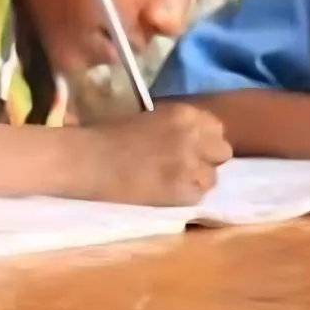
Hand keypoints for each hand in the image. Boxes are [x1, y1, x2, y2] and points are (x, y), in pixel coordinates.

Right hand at [80, 103, 233, 205]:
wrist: (87, 159)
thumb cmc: (107, 135)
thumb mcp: (150, 118)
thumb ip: (177, 126)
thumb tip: (194, 138)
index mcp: (185, 114)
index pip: (217, 128)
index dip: (204, 140)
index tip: (189, 146)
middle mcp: (195, 137)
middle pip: (222, 152)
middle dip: (207, 159)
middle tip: (183, 165)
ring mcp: (191, 165)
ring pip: (212, 178)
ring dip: (196, 180)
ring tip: (171, 181)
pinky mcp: (182, 191)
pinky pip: (197, 195)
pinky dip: (185, 195)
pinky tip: (164, 192)